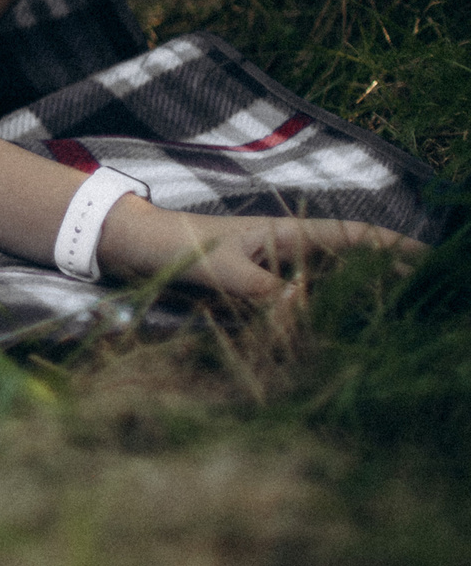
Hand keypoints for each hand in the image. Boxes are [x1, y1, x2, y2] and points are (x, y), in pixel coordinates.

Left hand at [96, 197, 425, 299]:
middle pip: (352, 262)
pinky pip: (301, 301)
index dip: (394, 247)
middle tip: (431, 298)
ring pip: (330, 283)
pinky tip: (340, 332)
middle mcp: (287, 250)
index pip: (354, 237)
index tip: (433, 258)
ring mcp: (274, 269)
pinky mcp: (256, 288)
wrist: (132, 245)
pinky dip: (323, 313)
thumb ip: (258, 290)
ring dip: (360, 297)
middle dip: (390, 276)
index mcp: (287, 234)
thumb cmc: (173, 245)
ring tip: (400, 319)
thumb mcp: (217, 268)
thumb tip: (301, 310)